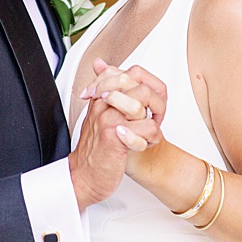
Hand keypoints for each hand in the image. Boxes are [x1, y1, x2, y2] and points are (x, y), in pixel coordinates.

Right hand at [69, 58, 165, 208]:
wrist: (84, 176)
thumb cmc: (96, 150)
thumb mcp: (100, 115)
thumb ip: (107, 91)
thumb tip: (102, 65)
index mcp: (101, 96)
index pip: (132, 74)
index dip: (149, 89)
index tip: (147, 106)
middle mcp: (103, 104)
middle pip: (141, 88)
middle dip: (156, 106)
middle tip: (152, 120)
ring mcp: (108, 118)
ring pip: (144, 107)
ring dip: (152, 125)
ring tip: (144, 135)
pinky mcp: (114, 136)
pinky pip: (147, 129)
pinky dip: (149, 142)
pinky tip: (138, 146)